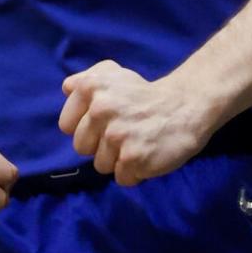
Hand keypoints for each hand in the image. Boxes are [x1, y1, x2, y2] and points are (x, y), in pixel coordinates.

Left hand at [59, 60, 213, 184]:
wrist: (186, 105)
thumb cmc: (145, 93)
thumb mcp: (113, 74)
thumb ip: (85, 80)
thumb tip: (66, 89)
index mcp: (91, 88)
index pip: (66, 126)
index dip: (84, 128)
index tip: (103, 123)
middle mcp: (100, 110)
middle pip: (81, 148)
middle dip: (100, 145)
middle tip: (123, 134)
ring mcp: (116, 136)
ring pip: (101, 165)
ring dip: (118, 160)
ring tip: (136, 143)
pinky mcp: (133, 158)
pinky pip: (122, 178)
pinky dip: (135, 172)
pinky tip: (146, 154)